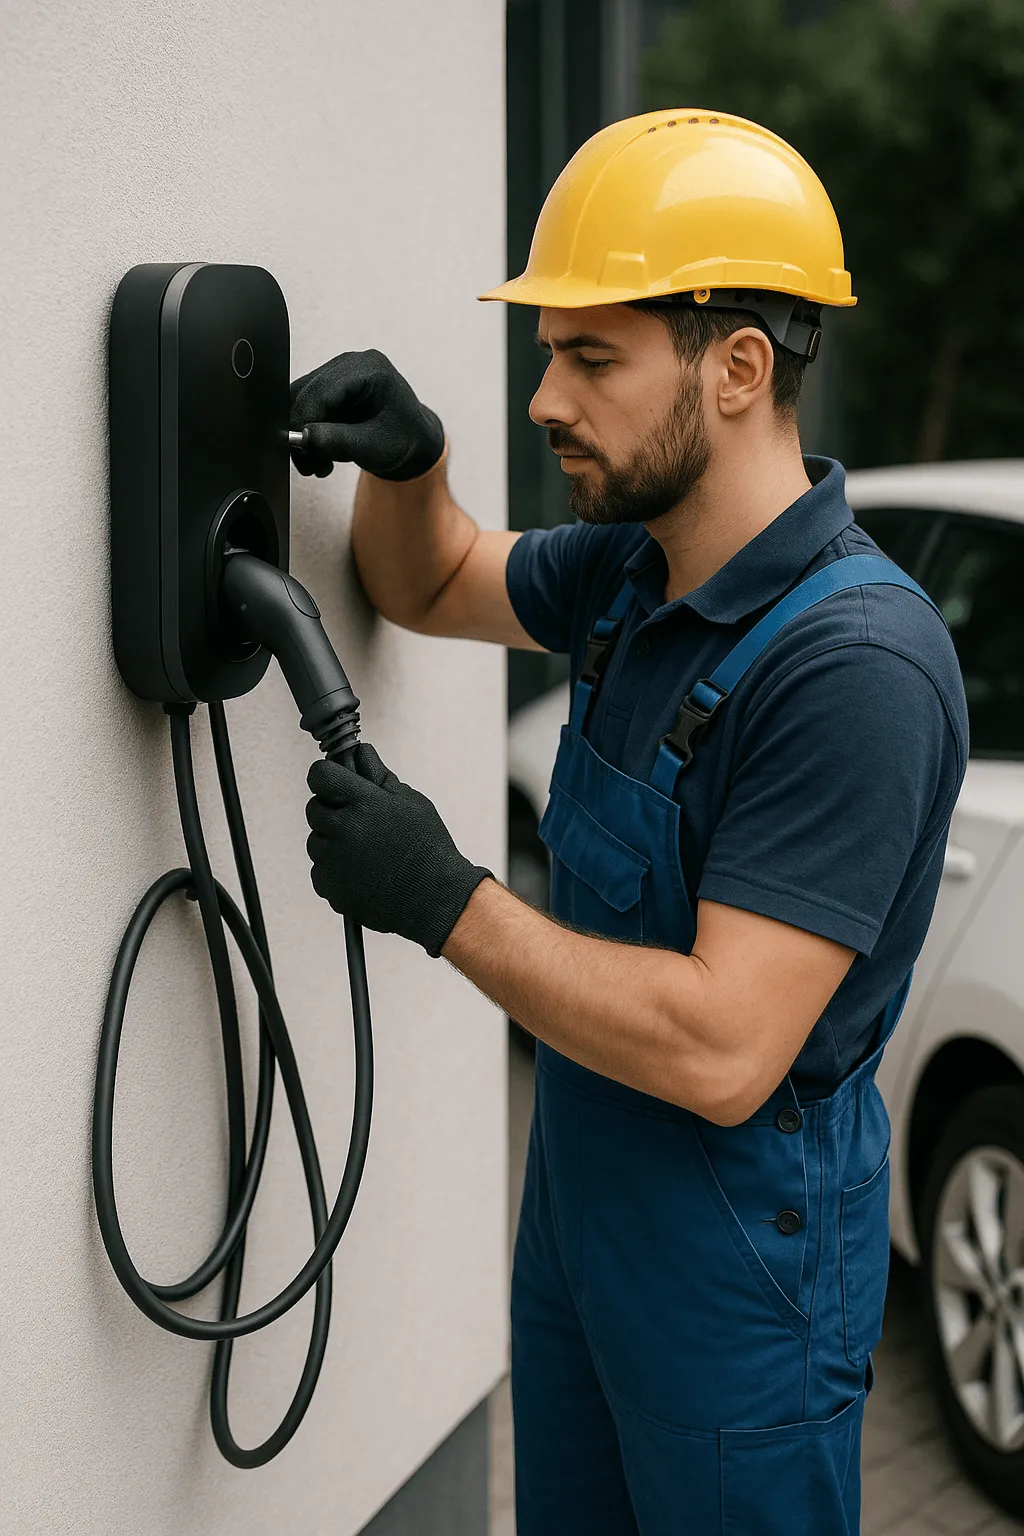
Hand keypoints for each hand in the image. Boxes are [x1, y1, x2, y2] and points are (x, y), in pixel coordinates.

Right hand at [289, 349, 444, 481]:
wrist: (414, 443)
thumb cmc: (404, 440)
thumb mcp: (372, 446)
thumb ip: (336, 440)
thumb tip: (302, 437)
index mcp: (368, 369)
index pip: (321, 389)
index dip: (304, 419)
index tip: (298, 447)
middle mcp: (351, 364)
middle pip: (306, 392)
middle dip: (302, 430)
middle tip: (309, 463)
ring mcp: (340, 373)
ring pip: (301, 400)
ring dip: (304, 434)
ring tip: (319, 462)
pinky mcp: (332, 388)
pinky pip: (307, 406)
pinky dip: (309, 431)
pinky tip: (322, 451)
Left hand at [305, 743, 490, 955]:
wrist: (435, 899)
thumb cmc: (427, 851)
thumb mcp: (411, 803)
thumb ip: (379, 777)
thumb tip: (361, 755)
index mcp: (364, 803)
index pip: (321, 776)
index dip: (326, 776)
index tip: (332, 781)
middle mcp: (345, 830)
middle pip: (314, 808)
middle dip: (332, 811)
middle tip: (359, 822)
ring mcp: (334, 861)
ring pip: (315, 841)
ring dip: (332, 842)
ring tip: (365, 851)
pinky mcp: (329, 887)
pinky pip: (319, 870)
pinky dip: (334, 870)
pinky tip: (361, 871)